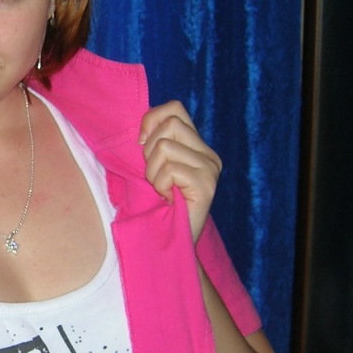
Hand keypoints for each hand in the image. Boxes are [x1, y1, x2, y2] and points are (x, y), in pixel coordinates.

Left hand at [139, 101, 221, 241]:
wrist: (171, 243)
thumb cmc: (158, 207)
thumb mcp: (153, 168)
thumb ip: (153, 144)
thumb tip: (143, 127)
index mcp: (197, 147)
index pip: (174, 108)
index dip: (151, 119)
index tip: (141, 144)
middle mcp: (209, 155)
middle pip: (170, 123)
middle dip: (149, 150)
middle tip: (154, 176)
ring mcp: (211, 169)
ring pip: (166, 146)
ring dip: (153, 172)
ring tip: (161, 190)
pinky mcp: (206, 185)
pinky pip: (170, 169)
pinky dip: (160, 185)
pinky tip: (168, 199)